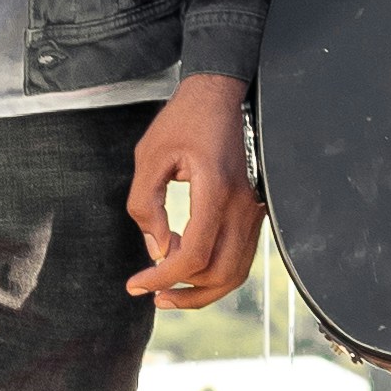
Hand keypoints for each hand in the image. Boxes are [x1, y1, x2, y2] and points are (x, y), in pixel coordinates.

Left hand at [124, 73, 262, 308]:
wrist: (218, 95)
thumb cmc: (183, 121)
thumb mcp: (149, 156)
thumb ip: (146, 205)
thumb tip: (157, 250)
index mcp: (216, 190)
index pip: (195, 254)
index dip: (163, 277)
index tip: (136, 284)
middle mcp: (243, 205)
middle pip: (222, 274)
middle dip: (185, 294)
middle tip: (152, 294)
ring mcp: (253, 209)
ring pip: (236, 271)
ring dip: (202, 289)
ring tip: (167, 287)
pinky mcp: (253, 211)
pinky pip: (240, 255)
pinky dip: (214, 270)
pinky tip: (185, 260)